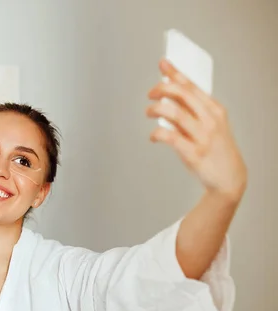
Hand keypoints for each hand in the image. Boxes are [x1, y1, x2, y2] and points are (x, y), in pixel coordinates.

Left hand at [146, 59, 246, 202]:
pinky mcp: (193, 153)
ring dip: (156, 109)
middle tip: (150, 93)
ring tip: (148, 112)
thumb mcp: (210, 125)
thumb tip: (168, 95)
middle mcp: (210, 120)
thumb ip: (192, 111)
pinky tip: (153, 136)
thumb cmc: (215, 148)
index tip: (163, 64)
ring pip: (174, 113)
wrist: (229, 178)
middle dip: (162, 89)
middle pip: (182, 95)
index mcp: (215, 110)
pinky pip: (170, 137)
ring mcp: (202, 137)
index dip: (175, 73)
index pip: (192, 86)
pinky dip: (157, 133)